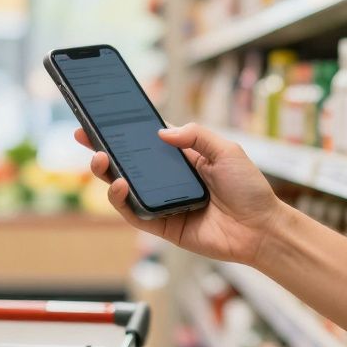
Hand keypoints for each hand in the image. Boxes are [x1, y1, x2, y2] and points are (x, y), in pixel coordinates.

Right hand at [76, 123, 290, 265]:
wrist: (261, 229)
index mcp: (183, 158)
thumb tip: (161, 132)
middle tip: (85, 136)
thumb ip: (195, 135)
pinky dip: (121, 200)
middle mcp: (169, 179)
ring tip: (100, 160)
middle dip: (104, 148)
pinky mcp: (161, 226)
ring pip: (125, 187)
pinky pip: (133, 213)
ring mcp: (163, 202)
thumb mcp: (227, 151)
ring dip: (107, 173)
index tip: (102, 117)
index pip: (147, 140)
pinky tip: (120, 185)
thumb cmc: (249, 189)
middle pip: (128, 162)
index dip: (125, 130)